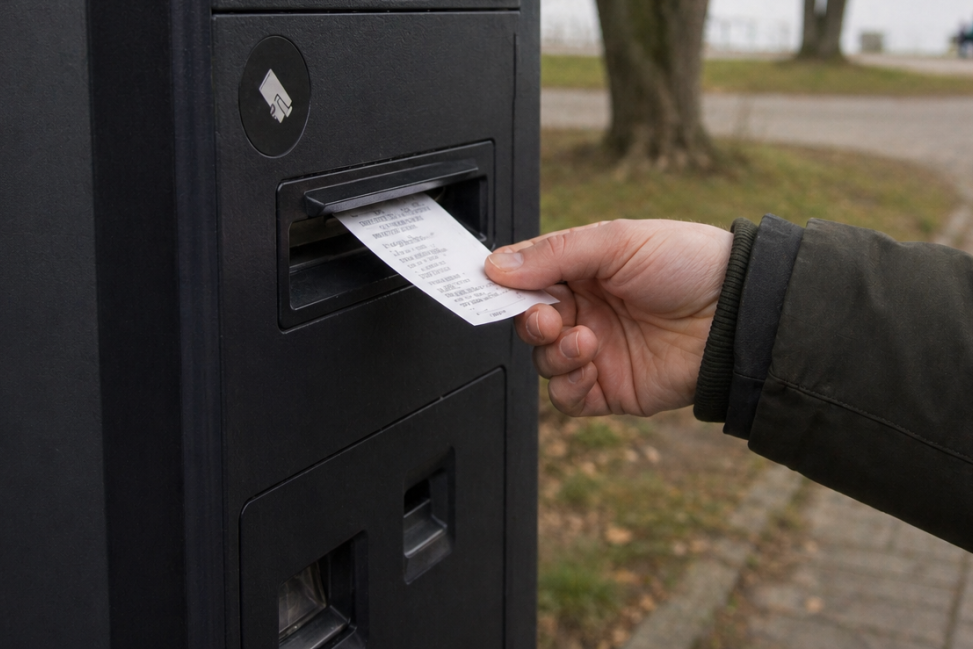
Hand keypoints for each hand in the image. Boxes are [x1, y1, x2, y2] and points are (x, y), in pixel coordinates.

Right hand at [485, 220, 731, 416]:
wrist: (737, 313)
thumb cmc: (688, 264)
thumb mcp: (616, 241)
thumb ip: (553, 254)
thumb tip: (496, 265)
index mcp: (583, 272)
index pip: (527, 281)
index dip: (507, 287)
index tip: (491, 288)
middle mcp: (586, 311)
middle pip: (529, 325)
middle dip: (530, 323)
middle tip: (546, 319)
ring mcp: (596, 352)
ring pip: (543, 362)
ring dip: (554, 354)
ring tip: (585, 341)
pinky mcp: (610, 389)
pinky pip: (567, 398)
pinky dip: (567, 385)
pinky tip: (589, 365)